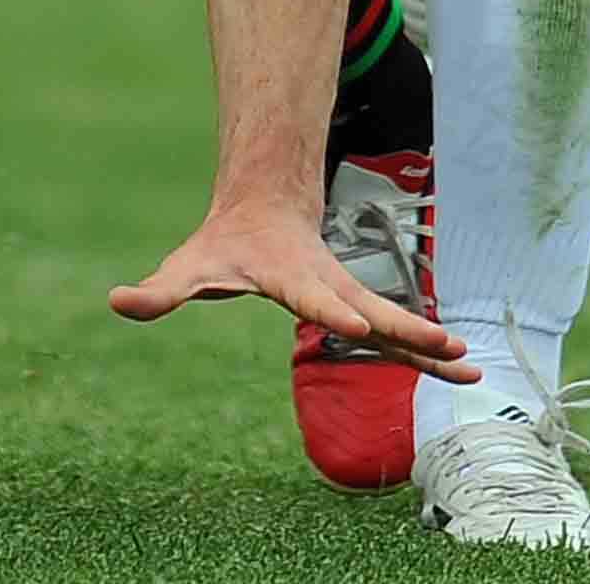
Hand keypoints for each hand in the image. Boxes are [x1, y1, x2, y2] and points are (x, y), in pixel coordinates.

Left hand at [110, 203, 477, 380]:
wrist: (265, 211)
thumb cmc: (224, 249)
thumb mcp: (189, 267)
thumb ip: (160, 290)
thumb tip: (118, 302)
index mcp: (292, 279)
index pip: (314, 298)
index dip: (332, 311)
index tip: (356, 324)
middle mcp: (331, 288)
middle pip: (374, 313)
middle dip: (409, 330)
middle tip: (448, 348)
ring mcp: (353, 298)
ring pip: (397, 327)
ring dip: (431, 349)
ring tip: (472, 371)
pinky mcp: (363, 311)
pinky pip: (399, 338)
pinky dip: (430, 356)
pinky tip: (464, 377)